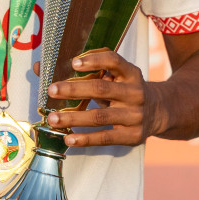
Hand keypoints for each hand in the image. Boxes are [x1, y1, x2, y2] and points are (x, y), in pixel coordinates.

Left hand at [45, 48, 165, 146]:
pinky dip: (85, 139)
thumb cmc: (124, 89)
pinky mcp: (133, 135)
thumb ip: (84, 70)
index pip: (114, 61)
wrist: (159, 111)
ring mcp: (135, 115)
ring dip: (73, 117)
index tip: (73, 63)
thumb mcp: (114, 76)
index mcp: (130, 73)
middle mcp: (135, 92)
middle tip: (52, 90)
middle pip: (102, 89)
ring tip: (53, 118)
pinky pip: (105, 137)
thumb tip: (39, 67)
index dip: (94, 60)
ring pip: (100, 116)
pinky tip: (68, 139)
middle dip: (74, 89)